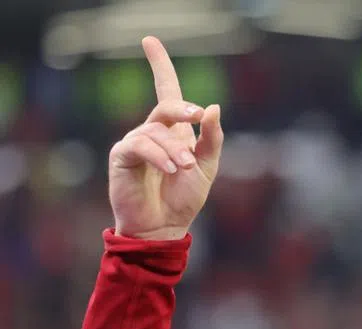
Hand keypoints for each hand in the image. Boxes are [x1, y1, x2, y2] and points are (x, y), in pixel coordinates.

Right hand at [109, 36, 223, 240]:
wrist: (164, 227)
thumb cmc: (184, 198)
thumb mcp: (207, 167)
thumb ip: (212, 139)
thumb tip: (213, 107)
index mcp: (174, 131)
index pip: (166, 91)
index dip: (160, 66)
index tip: (150, 41)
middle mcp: (153, 132)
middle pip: (165, 106)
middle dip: (183, 109)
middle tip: (198, 117)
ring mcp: (135, 143)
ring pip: (155, 130)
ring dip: (174, 148)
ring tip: (186, 168)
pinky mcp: (121, 157)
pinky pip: (139, 145)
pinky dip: (158, 155)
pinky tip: (170, 169)